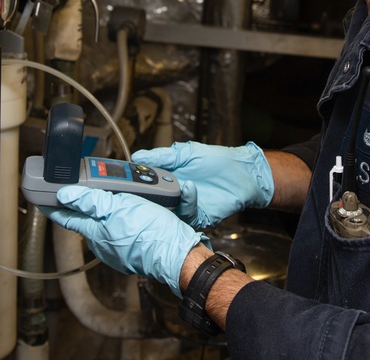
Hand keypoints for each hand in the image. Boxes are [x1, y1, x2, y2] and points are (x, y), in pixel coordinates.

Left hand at [44, 186, 206, 296]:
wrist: (176, 254)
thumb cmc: (150, 231)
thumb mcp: (118, 207)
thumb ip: (90, 201)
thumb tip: (65, 194)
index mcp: (94, 231)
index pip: (66, 217)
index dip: (53, 206)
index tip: (42, 199)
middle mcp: (102, 244)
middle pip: (86, 220)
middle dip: (86, 205)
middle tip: (88, 188)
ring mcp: (117, 250)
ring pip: (106, 226)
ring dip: (108, 213)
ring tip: (120, 199)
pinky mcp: (131, 252)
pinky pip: (121, 233)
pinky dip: (123, 222)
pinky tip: (135, 215)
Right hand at [132, 141, 273, 228]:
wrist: (244, 173)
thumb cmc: (217, 161)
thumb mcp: (186, 153)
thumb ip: (162, 156)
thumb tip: (137, 156)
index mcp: (168, 178)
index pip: (145, 183)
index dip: (134, 183)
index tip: (125, 178)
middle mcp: (174, 194)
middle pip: (152, 201)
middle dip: (145, 196)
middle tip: (139, 188)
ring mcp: (185, 206)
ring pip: (167, 211)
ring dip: (168, 199)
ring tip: (173, 185)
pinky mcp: (198, 216)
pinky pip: (187, 214)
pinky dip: (187, 201)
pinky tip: (190, 188)